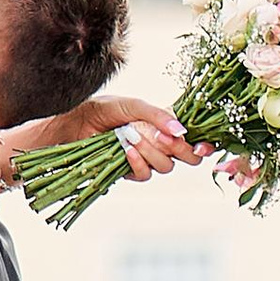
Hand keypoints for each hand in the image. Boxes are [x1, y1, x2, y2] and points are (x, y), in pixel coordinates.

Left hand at [58, 94, 195, 181]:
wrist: (76, 123)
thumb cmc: (104, 109)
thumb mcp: (133, 105)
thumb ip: (158, 115)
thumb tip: (180, 129)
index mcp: (165, 125)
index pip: (194, 139)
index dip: (203, 145)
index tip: (201, 146)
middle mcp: (160, 143)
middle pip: (186, 157)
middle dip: (178, 149)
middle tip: (163, 138)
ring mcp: (146, 158)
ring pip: (165, 167)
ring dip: (152, 152)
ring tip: (133, 136)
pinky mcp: (130, 171)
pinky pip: (145, 175)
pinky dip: (138, 163)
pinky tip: (128, 150)